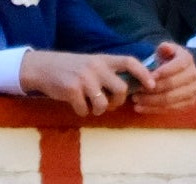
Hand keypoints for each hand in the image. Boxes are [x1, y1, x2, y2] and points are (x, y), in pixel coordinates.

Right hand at [18, 48, 152, 114]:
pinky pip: (85, 110)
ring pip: (103, 104)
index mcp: (103, 59)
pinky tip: (76, 105)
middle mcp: (96, 67)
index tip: (152, 85)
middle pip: (121, 89)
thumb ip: (108, 73)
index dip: (144, 73)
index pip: (130, 61)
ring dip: (98, 110)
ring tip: (90, 106)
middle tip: (109, 104)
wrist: (43, 68)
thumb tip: (129, 89)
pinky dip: (82, 112)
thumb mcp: (92, 64)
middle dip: (118, 102)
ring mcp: (84, 79)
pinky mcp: (72, 90)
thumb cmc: (71, 69)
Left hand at [129, 40, 195, 111]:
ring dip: (150, 101)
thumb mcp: (164, 51)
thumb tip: (164, 47)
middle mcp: (193, 75)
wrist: (176, 73)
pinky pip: (170, 109)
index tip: (147, 77)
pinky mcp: (189, 103)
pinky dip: (153, 110)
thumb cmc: (167, 61)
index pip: (177, 66)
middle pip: (171, 85)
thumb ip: (164, 48)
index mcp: (187, 59)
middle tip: (136, 90)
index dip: (162, 72)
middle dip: (152, 89)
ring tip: (135, 100)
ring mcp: (192, 91)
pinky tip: (140, 108)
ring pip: (169, 99)